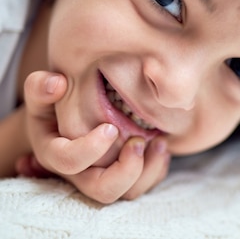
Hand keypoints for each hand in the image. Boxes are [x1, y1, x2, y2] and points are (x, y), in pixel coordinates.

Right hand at [19, 71, 170, 203]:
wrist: (65, 119)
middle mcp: (80, 174)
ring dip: (149, 170)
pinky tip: (162, 144)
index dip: (90, 149)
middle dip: (126, 170)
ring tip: (160, 142)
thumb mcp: (42, 94)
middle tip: (139, 141)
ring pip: (128, 193)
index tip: (110, 128)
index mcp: (55, 154)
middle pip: (102, 190)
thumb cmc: (55, 104)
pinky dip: (157, 169)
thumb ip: (41, 87)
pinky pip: (144, 185)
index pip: (69, 162)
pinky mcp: (124, 176)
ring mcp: (103, 178)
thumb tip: (57, 83)